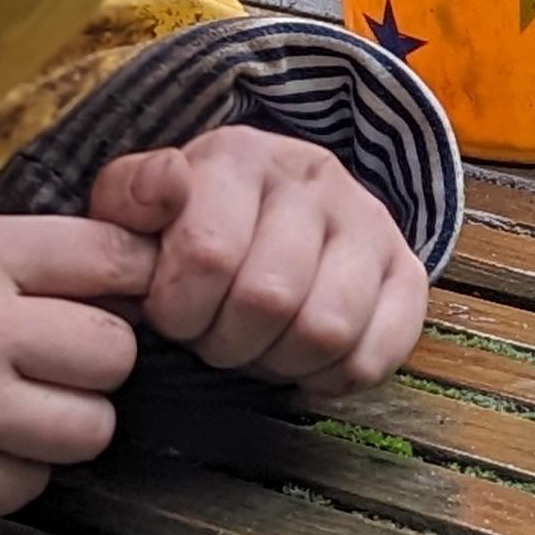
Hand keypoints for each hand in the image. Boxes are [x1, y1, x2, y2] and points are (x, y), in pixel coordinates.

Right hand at [0, 213, 155, 534]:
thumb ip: (16, 255)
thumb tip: (123, 272)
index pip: (113, 257)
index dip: (129, 278)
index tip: (118, 295)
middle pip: (116, 352)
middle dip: (95, 360)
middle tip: (51, 361)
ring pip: (92, 427)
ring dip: (65, 423)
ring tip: (12, 407)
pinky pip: (35, 484)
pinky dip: (15, 472)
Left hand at [89, 125, 427, 398]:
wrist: (274, 212)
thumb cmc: (193, 224)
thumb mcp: (139, 203)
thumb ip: (128, 196)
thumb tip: (166, 187)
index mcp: (242, 156)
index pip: (209, 253)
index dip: (178, 309)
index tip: (170, 312)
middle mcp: (315, 177)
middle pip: (269, 298)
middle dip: (225, 342)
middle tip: (213, 336)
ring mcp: (370, 223)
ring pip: (327, 329)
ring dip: (278, 362)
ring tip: (257, 347)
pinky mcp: (406, 273)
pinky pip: (375, 354)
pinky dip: (330, 379)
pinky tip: (302, 362)